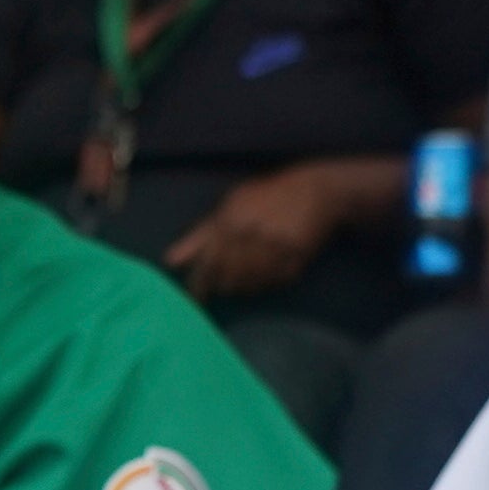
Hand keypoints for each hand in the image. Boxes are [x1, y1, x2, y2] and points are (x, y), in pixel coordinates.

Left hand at [158, 164, 351, 303]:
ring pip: (251, 284)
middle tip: (224, 286)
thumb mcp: (230, 206)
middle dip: (223, 286)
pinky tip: (268, 272)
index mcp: (231, 221)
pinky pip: (275, 282)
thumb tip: (170, 261)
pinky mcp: (297, 256)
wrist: (318, 189)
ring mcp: (276, 246)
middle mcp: (251, 234)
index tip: (195, 300)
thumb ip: (199, 235)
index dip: (199, 286)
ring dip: (245, 287)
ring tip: (246, 278)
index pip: (207, 263)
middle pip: (228, 278)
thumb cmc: (267, 196)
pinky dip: (268, 283)